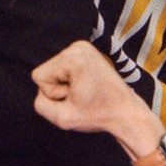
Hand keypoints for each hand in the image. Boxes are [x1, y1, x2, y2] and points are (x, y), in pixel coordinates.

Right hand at [33, 41, 161, 155]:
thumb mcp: (62, 119)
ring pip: (54, 70)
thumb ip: (41, 105)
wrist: (126, 112)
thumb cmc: (98, 115)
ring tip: (86, 92)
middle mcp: (78, 47)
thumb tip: (41, 91)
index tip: (75, 98)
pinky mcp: (87, 52)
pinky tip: (88, 86)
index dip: (52, 93)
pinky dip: (72, 80)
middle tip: (83, 96)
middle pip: (47, 70)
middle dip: (60, 88)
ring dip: (66, 85)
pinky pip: (64, 68)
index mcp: (74, 58)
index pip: (39, 76)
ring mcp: (83, 47)